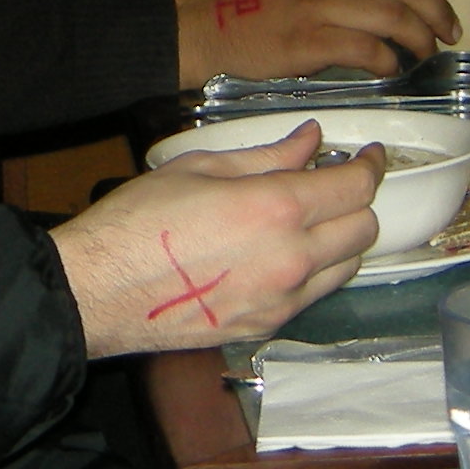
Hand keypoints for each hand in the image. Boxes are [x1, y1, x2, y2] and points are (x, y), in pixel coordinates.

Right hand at [51, 127, 380, 356]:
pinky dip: (314, 270)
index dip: (370, 165)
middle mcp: (291, 259)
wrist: (99, 291)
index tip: (368, 155)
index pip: (355, 187)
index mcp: (275, 208)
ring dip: (342, 238)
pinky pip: (313, 295)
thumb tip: (309, 141)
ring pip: (347, 266)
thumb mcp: (199, 168)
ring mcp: (282, 300)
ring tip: (312, 219)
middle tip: (336, 183)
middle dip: (359, 201)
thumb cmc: (136, 223)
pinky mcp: (267, 327)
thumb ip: (266, 156)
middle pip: (364, 229)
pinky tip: (283, 253)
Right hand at [176, 0, 464, 81]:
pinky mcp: (308, 42)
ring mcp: (317, 7)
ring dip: (419, 38)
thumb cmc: (256, 3)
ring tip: (425, 52)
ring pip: (392, 17)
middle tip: (449, 30)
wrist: (206, 26)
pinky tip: (390, 68)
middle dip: (437, 8)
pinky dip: (388, 60)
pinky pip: (366, 49)